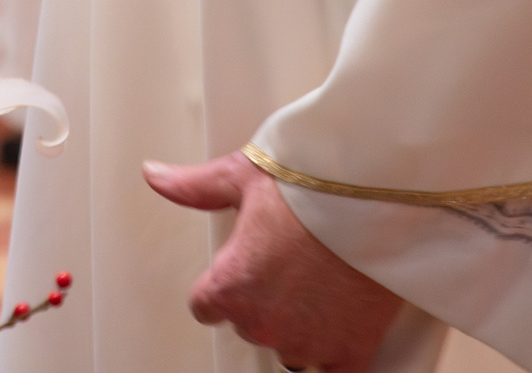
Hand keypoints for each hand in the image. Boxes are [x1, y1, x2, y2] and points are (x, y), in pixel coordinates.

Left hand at [143, 152, 401, 372]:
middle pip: (250, 325)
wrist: (375, 199)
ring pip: (290, 348)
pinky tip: (340, 332)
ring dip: (301, 325)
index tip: (246, 269)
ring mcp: (305, 342)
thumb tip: (156, 176)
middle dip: (267, 301)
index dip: (225, 287)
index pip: (206, 307)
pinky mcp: (348, 352)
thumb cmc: (312, 186)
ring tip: (321, 285)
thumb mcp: (243, 176)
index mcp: (229, 286)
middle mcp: (261, 322)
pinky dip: (335, 355)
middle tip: (291, 265)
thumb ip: (195, 187)